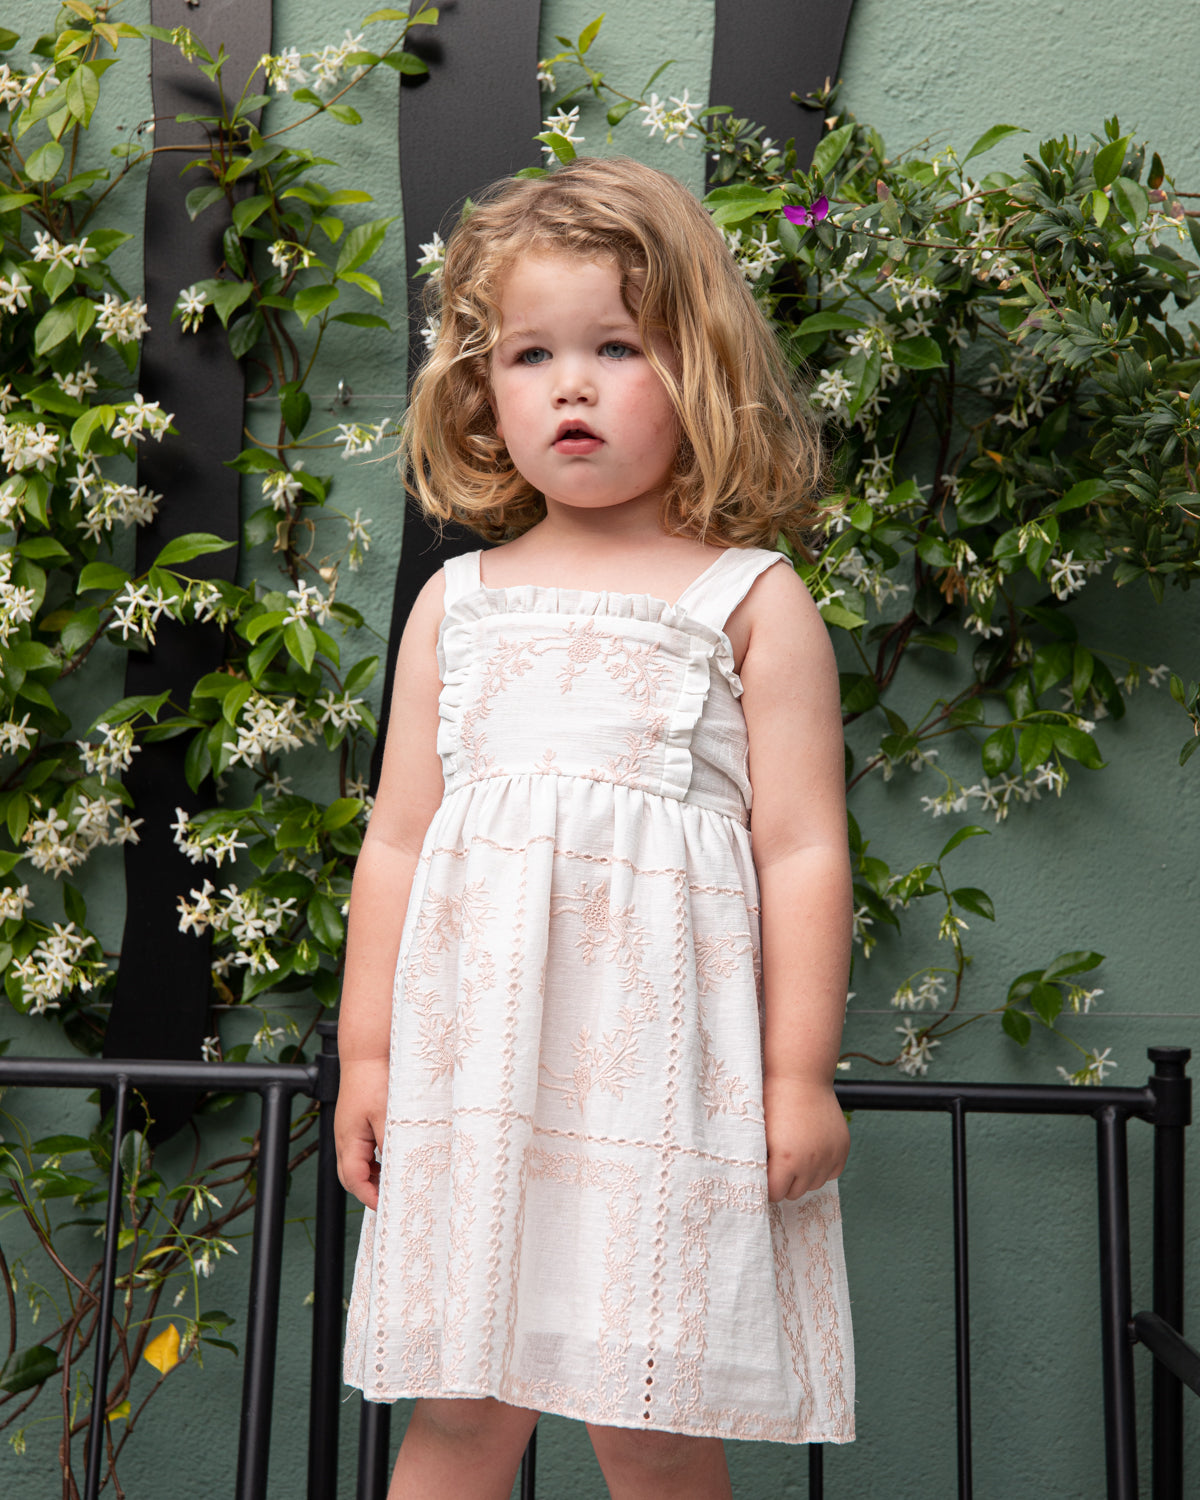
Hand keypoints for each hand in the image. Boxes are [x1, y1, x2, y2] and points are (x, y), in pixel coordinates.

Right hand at [335, 1058, 389, 1209]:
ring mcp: (349, 1131)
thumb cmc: (373, 1079)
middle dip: (369, 1191)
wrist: (366, 1053)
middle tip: (392, 1197)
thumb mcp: (387, 1114)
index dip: (369, 1197)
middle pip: (351, 1176)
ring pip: (357, 1164)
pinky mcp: (356, 1123)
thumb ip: (390, 1143)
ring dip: (373, 1175)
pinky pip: (362, 1150)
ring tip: (395, 1180)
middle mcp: (344, 1139)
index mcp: (348, 1140)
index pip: (353, 1180)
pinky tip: (391, 1157)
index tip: (386, 1206)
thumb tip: (397, 1168)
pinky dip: (375, 1160)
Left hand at [763, 1075, 849, 1202]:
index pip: (774, 1194)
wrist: (801, 1077)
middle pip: (795, 1193)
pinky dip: (822, 1167)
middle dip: (784, 1182)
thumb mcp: (760, 1134)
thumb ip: (762, 1162)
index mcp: (786, 1160)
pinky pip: (832, 1172)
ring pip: (814, 1184)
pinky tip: (811, 1152)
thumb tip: (760, 1182)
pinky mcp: (842, 1147)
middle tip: (778, 1165)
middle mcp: (810, 1162)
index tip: (764, 1177)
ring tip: (794, 1156)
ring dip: (804, 1176)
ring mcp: (829, 1155)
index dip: (766, 1186)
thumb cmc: (774, 1101)